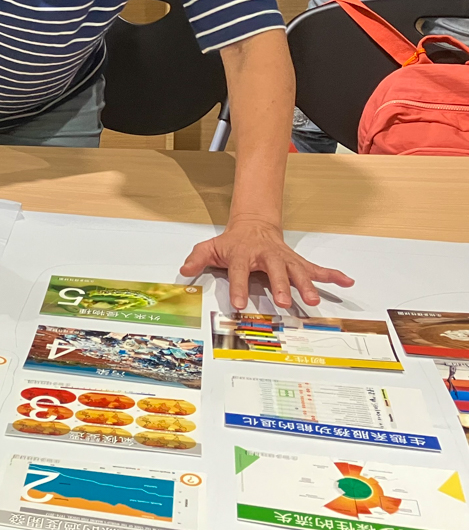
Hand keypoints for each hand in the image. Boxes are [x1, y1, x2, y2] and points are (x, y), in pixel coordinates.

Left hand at [180, 216, 353, 308]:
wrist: (253, 225)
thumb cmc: (232, 242)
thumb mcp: (210, 247)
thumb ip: (197, 259)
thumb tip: (184, 271)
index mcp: (243, 254)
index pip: (239, 271)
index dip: (239, 287)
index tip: (240, 305)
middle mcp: (266, 256)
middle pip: (275, 270)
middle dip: (281, 286)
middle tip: (285, 302)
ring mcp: (284, 258)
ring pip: (298, 271)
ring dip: (307, 284)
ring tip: (315, 300)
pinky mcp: (297, 261)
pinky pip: (316, 268)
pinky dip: (332, 275)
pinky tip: (346, 282)